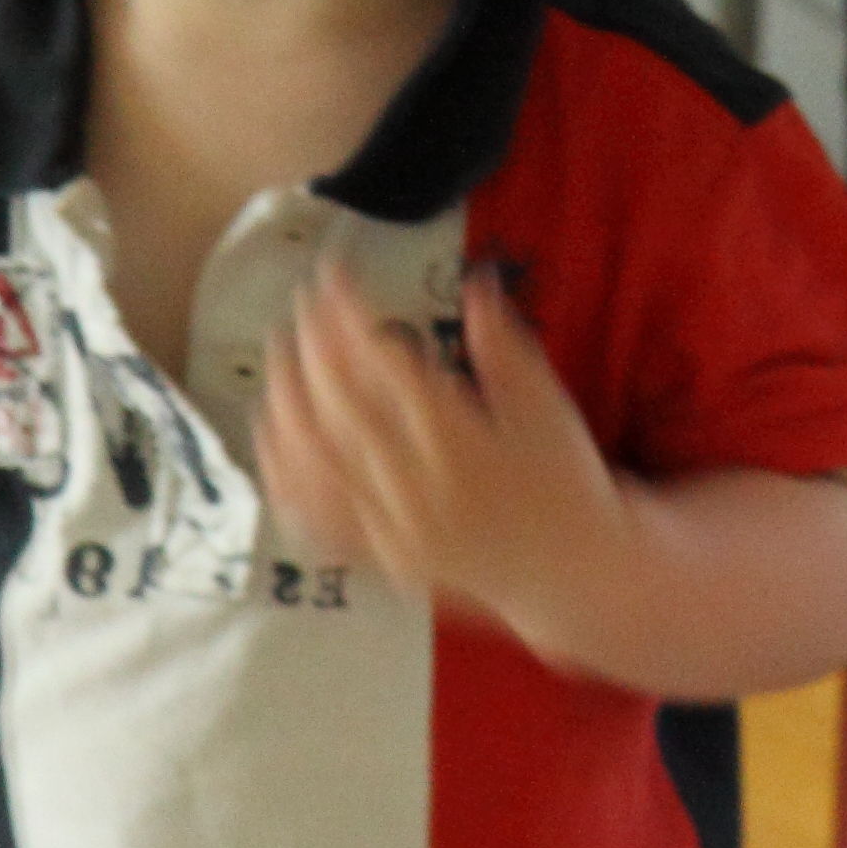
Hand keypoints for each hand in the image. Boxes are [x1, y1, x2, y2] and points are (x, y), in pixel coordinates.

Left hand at [254, 261, 632, 661]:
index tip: (334, 275)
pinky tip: (270, 435)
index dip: (350, 313)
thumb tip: (477, 280)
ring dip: (287, 402)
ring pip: (318, 461)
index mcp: (461, 440)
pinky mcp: (382, 557)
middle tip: (300, 303)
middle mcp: (419, 485)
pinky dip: (285, 477)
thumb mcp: (548, 406)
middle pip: (342, 405)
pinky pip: (319, 519)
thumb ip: (506, 346)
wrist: (576, 571)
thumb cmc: (564, 479)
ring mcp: (394, 526)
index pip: (386, 361)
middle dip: (313, 346)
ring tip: (278, 356)